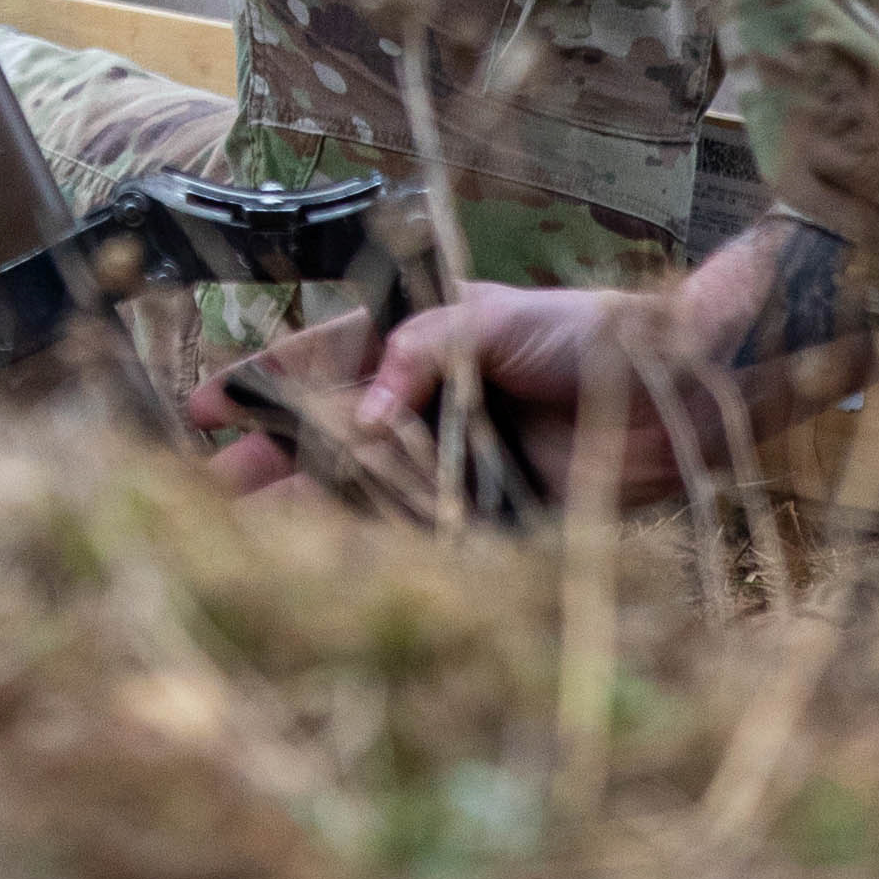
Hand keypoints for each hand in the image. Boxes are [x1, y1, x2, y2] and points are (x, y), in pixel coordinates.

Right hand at [189, 219, 822, 515]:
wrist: (679, 393)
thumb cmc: (589, 332)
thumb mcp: (488, 316)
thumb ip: (414, 354)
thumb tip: (358, 420)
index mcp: (420, 338)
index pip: (320, 358)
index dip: (260, 383)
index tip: (200, 407)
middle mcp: (427, 398)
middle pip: (328, 433)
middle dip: (266, 459)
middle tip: (209, 492)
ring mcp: (452, 455)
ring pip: (363, 486)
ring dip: (308, 509)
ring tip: (250, 536)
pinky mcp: (488, 508)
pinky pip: (417, 528)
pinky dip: (375, 544)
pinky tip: (329, 562)